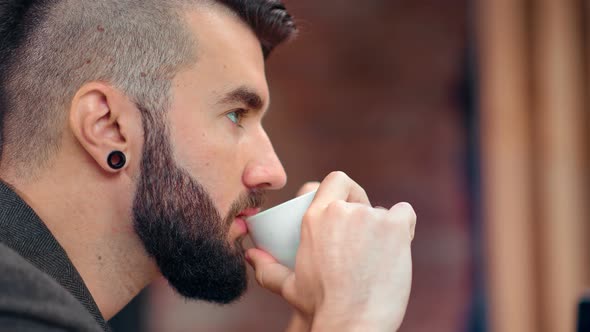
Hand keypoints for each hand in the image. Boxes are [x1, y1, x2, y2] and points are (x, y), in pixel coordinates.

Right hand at [246, 172, 415, 330]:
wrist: (353, 322)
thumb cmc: (322, 307)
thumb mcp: (289, 286)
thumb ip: (268, 268)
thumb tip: (250, 255)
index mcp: (315, 218)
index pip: (333, 181)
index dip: (341, 189)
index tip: (344, 206)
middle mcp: (342, 211)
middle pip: (358, 197)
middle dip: (362, 212)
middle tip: (362, 238)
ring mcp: (370, 216)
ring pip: (382, 210)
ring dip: (381, 227)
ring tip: (378, 254)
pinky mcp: (395, 227)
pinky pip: (405, 213)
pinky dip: (404, 225)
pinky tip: (398, 244)